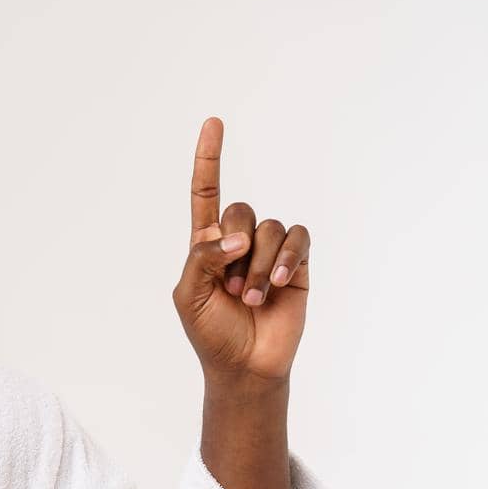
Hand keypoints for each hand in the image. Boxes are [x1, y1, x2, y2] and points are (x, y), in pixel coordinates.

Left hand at [171, 117, 311, 385]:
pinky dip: (286, 258)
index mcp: (206, 246)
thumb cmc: (211, 332)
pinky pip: (298, 239)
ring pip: (271, 229)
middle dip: (235, 246)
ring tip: (251, 299)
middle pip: (241, 210)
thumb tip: (235, 238)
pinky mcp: (297, 264)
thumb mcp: (189, 295)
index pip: (206, 194)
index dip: (209, 160)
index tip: (213, 122)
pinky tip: (276, 285)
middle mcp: (239, 242)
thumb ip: (202, 258)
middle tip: (231, 284)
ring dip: (259, 265)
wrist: (245, 365)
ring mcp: (269, 252)